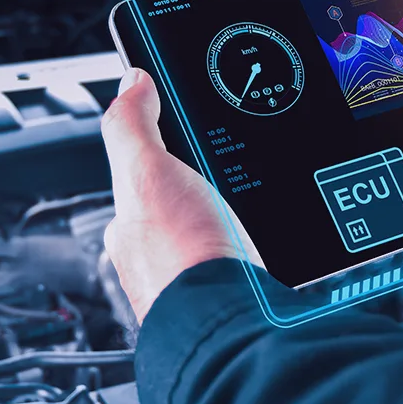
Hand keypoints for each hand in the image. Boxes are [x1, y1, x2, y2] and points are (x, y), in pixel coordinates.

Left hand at [101, 68, 261, 324]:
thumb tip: (130, 82)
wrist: (231, 321)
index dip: (169, 153)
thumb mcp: (145, 171)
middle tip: (236, 174)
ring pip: (220, 232)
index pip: (145, 178)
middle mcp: (158, 260)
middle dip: (210, 189)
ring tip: (257, 205)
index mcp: (130, 231)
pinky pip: (248, 255)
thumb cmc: (180, 257)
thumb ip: (131, 126)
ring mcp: (198, 281)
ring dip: (238, 220)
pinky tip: (272, 237)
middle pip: (188, 203)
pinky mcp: (236, 296)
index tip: (196, 138)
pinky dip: (261, 244)